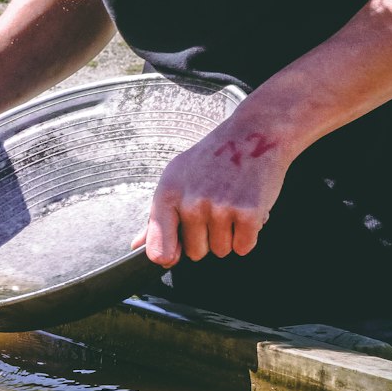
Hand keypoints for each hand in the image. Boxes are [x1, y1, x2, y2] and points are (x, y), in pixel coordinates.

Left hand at [131, 122, 290, 266]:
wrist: (254, 133)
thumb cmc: (213, 158)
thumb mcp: (177, 178)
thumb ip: (157, 217)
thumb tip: (137, 246)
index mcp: (168, 194)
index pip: (158, 248)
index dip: (168, 256)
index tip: (174, 255)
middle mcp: (191, 202)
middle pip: (195, 253)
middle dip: (207, 238)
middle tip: (215, 209)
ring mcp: (220, 207)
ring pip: (221, 251)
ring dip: (229, 235)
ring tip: (232, 205)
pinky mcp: (248, 212)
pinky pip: (243, 247)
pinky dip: (248, 235)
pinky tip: (246, 210)